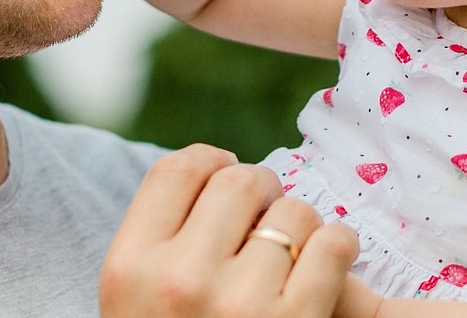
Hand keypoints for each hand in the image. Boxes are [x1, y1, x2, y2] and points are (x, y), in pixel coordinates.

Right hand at [100, 145, 357, 316]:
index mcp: (127, 269)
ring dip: (303, 228)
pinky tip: (325, 270)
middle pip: (239, 179)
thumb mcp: (137, 302)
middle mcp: (177, 281)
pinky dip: (338, 249)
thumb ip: (162, 242)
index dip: (212, 162)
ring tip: (290, 261)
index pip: (177, 169)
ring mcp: (240, 304)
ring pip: (294, 211)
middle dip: (263, 191)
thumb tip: (220, 167)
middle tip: (268, 218)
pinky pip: (334, 243)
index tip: (227, 179)